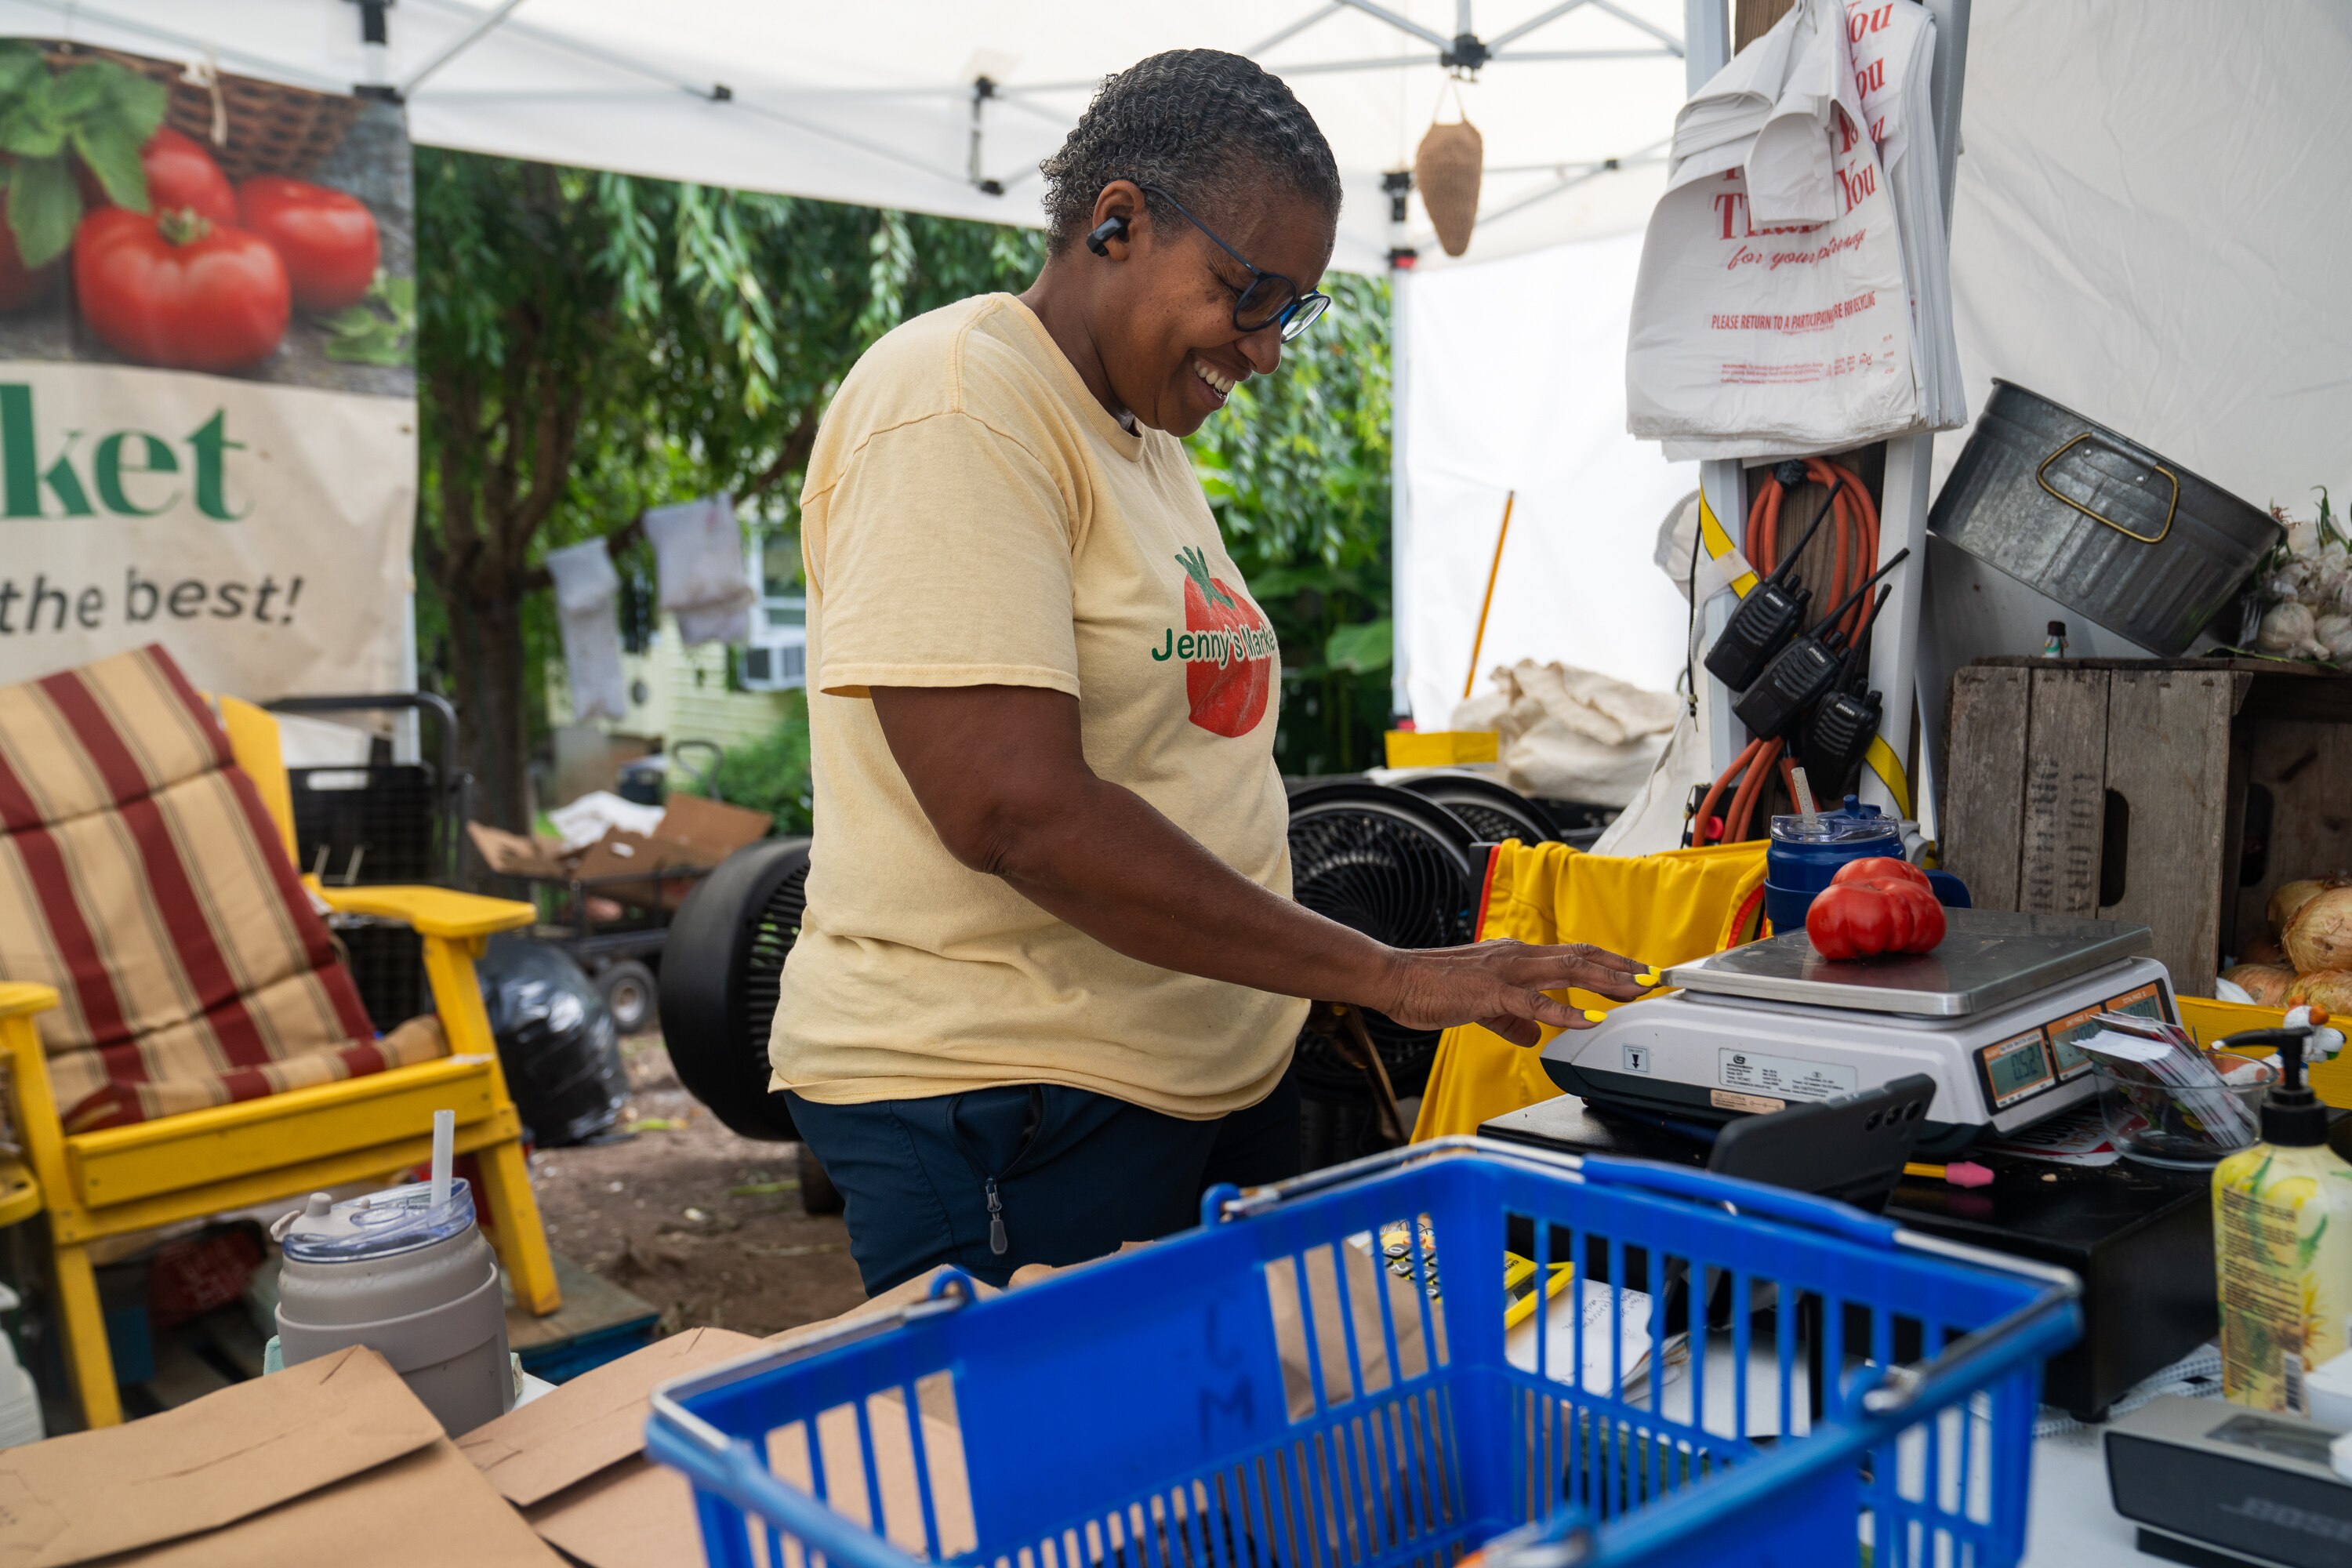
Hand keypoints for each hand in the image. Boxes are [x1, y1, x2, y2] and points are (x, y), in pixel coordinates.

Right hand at [1374, 941, 1651, 1046]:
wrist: (1395, 979)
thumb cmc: (1431, 988)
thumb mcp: (1481, 1007)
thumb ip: (1511, 1020)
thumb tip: (1535, 1035)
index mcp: (1515, 956)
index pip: (1572, 954)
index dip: (1607, 963)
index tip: (1635, 973)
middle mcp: (1516, 956)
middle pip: (1581, 956)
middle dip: (1620, 968)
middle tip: (1653, 978)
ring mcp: (1506, 971)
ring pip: (1568, 970)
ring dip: (1606, 980)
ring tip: (1636, 990)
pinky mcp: (1491, 992)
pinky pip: (1536, 1002)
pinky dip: (1566, 1009)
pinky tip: (1590, 1018)